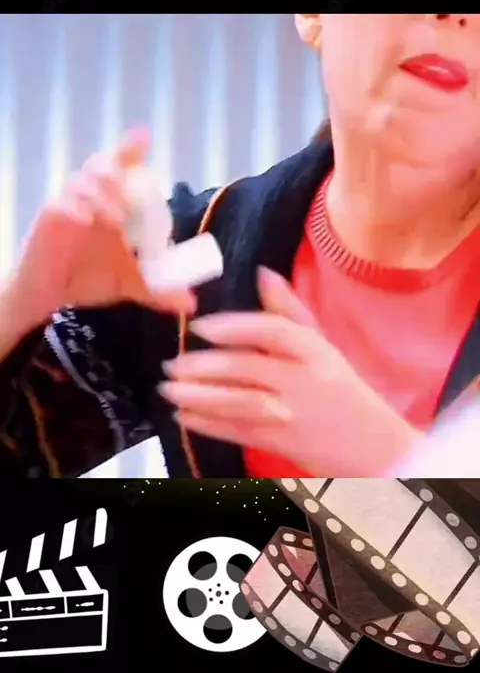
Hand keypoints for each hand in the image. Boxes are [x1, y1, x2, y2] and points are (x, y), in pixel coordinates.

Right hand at [6, 128, 195, 336]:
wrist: (52, 298)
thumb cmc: (91, 279)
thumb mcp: (132, 284)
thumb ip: (160, 289)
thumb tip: (191, 303)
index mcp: (113, 202)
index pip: (122, 166)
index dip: (131, 149)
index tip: (143, 136)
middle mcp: (91, 197)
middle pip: (102, 165)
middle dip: (116, 169)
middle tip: (130, 195)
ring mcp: (68, 205)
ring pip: (81, 181)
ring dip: (101, 194)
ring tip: (116, 218)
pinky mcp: (49, 219)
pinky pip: (60, 204)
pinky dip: (76, 209)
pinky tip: (86, 221)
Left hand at [160, 267, 418, 475]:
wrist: (372, 446)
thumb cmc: (340, 387)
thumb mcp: (322, 345)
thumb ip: (289, 311)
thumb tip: (262, 272)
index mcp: (314, 350)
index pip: (274, 331)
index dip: (235, 326)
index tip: (200, 326)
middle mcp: (303, 380)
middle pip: (249, 369)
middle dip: (204, 367)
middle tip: (171, 363)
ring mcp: (291, 414)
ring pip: (239, 402)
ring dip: (199, 396)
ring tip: (168, 389)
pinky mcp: (281, 443)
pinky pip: (239, 431)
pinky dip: (208, 425)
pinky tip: (183, 416)